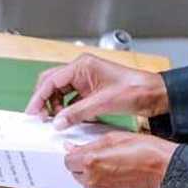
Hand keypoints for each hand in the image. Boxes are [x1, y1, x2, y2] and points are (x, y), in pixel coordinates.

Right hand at [25, 53, 167, 129]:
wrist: (154, 94)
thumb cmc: (134, 90)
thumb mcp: (102, 103)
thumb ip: (77, 113)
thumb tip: (58, 122)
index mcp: (82, 66)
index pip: (51, 81)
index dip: (38, 97)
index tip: (32, 112)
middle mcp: (82, 69)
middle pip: (52, 83)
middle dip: (44, 100)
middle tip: (40, 118)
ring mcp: (87, 79)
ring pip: (61, 91)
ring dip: (55, 106)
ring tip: (54, 121)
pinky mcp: (92, 89)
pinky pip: (72, 98)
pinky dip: (68, 109)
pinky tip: (68, 119)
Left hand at [64, 133, 178, 187]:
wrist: (163, 169)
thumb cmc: (144, 151)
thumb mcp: (113, 138)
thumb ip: (88, 144)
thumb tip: (73, 148)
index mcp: (91, 161)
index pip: (68, 160)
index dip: (76, 154)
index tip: (82, 153)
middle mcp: (93, 180)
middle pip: (76, 173)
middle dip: (84, 165)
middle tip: (102, 158)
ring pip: (86, 184)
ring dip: (93, 176)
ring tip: (112, 168)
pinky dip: (103, 187)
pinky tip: (116, 178)